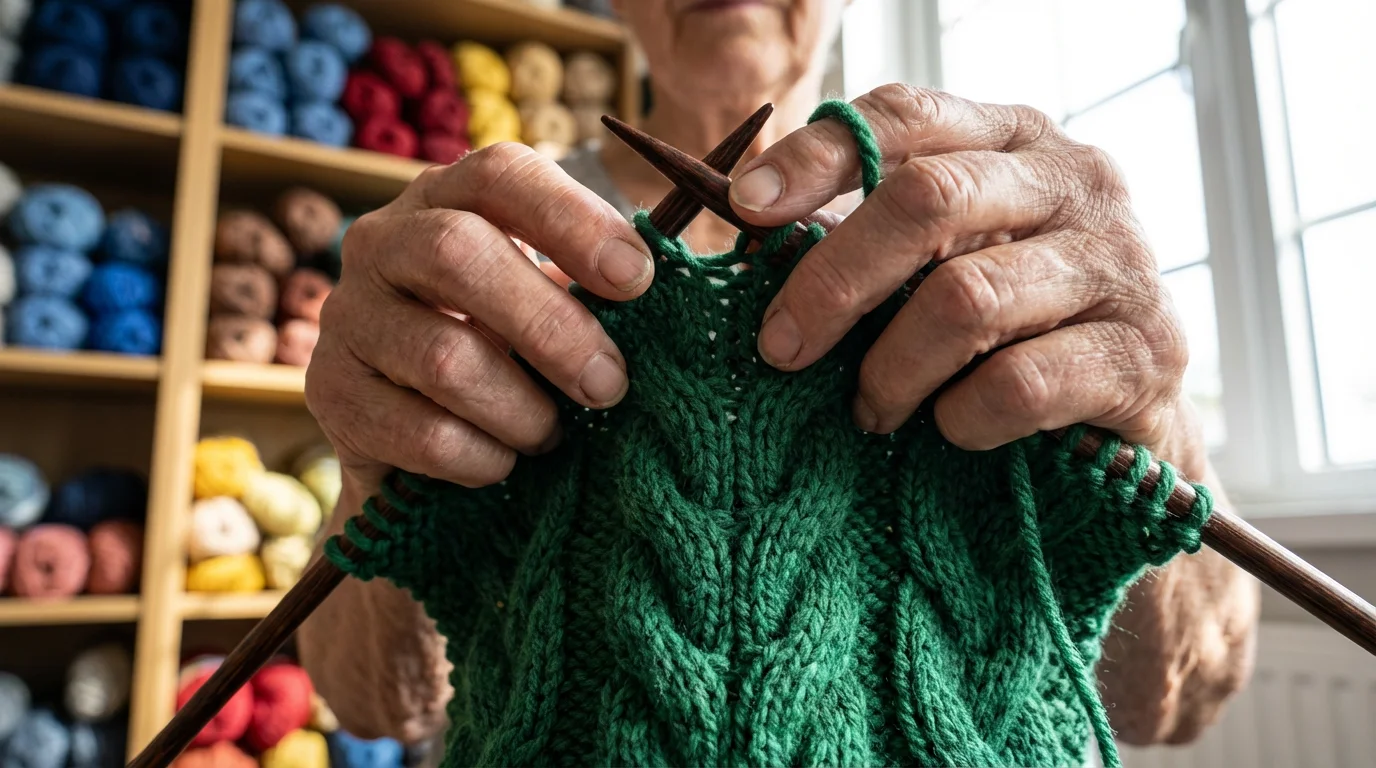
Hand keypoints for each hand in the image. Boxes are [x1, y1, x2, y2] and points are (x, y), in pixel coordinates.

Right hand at [306, 143, 654, 494]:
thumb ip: (593, 288)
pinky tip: (503, 462)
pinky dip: (483, 458)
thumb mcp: (546, 303)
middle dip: (552, 327)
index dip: (572, 219)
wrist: (415, 446)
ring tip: (551, 433)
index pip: (500, 174)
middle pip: (459, 254)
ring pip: (444, 357)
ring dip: (521, 409)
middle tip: (610, 385)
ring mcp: (347, 316)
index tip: (637, 280)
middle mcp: (382, 241)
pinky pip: (422, 433)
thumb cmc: (506, 354)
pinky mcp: (330, 392)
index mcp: (446, 198)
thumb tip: (666, 292)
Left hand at [730, 85, 1198, 465]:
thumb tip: (751, 231)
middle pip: (930, 200)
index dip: (819, 157)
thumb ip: (867, 234)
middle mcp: (1076, 181)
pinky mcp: (1142, 355)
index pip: (908, 117)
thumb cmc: (1007, 333)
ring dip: (892, 369)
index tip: (746, 210)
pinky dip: (961, 417)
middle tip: (781, 347)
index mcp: (1014, 140)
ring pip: (966, 299)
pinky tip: (950, 430)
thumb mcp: (940, 263)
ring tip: (869, 412)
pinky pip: (1018, 383)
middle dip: (835, 280)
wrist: (1124, 433)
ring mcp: (1120, 263)